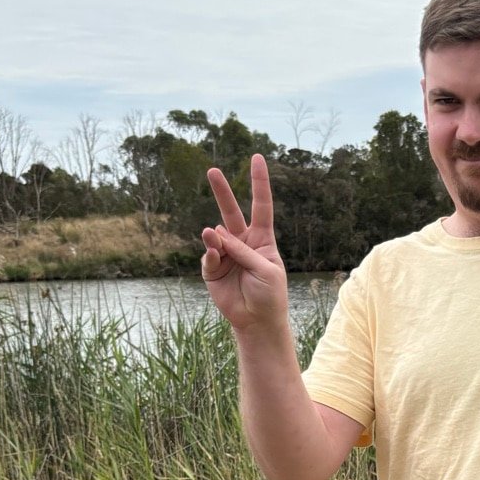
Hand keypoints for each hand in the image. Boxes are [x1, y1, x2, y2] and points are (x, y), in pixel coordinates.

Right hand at [202, 155, 288, 333]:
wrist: (257, 321)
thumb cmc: (270, 295)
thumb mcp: (266, 270)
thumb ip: (244, 251)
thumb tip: (217, 234)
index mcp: (262, 239)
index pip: (261, 205)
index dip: (259, 183)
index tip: (257, 158)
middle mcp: (243, 242)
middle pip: (231, 211)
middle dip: (222, 191)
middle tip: (212, 170)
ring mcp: (226, 254)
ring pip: (216, 235)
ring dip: (215, 236)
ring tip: (213, 236)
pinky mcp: (213, 269)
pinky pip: (209, 256)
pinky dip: (211, 255)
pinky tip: (215, 256)